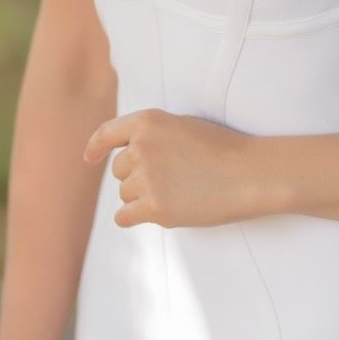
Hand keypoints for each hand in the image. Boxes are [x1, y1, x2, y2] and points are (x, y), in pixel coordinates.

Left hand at [83, 108, 257, 227]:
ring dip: (142, 197)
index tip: (89, 158)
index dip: (95, 147)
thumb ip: (152, 136)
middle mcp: (141, 147)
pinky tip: (149, 215)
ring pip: (124, 194)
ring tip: (176, 192)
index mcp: (148, 121)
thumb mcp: (182, 126)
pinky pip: (124, 216)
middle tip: (170, 179)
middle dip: (136, 176)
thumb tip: (125, 155)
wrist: (248, 173)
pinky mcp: (154, 207)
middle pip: (118, 170)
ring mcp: (146, 178)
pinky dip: (132, 217)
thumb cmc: (222, 149)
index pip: (107, 133)